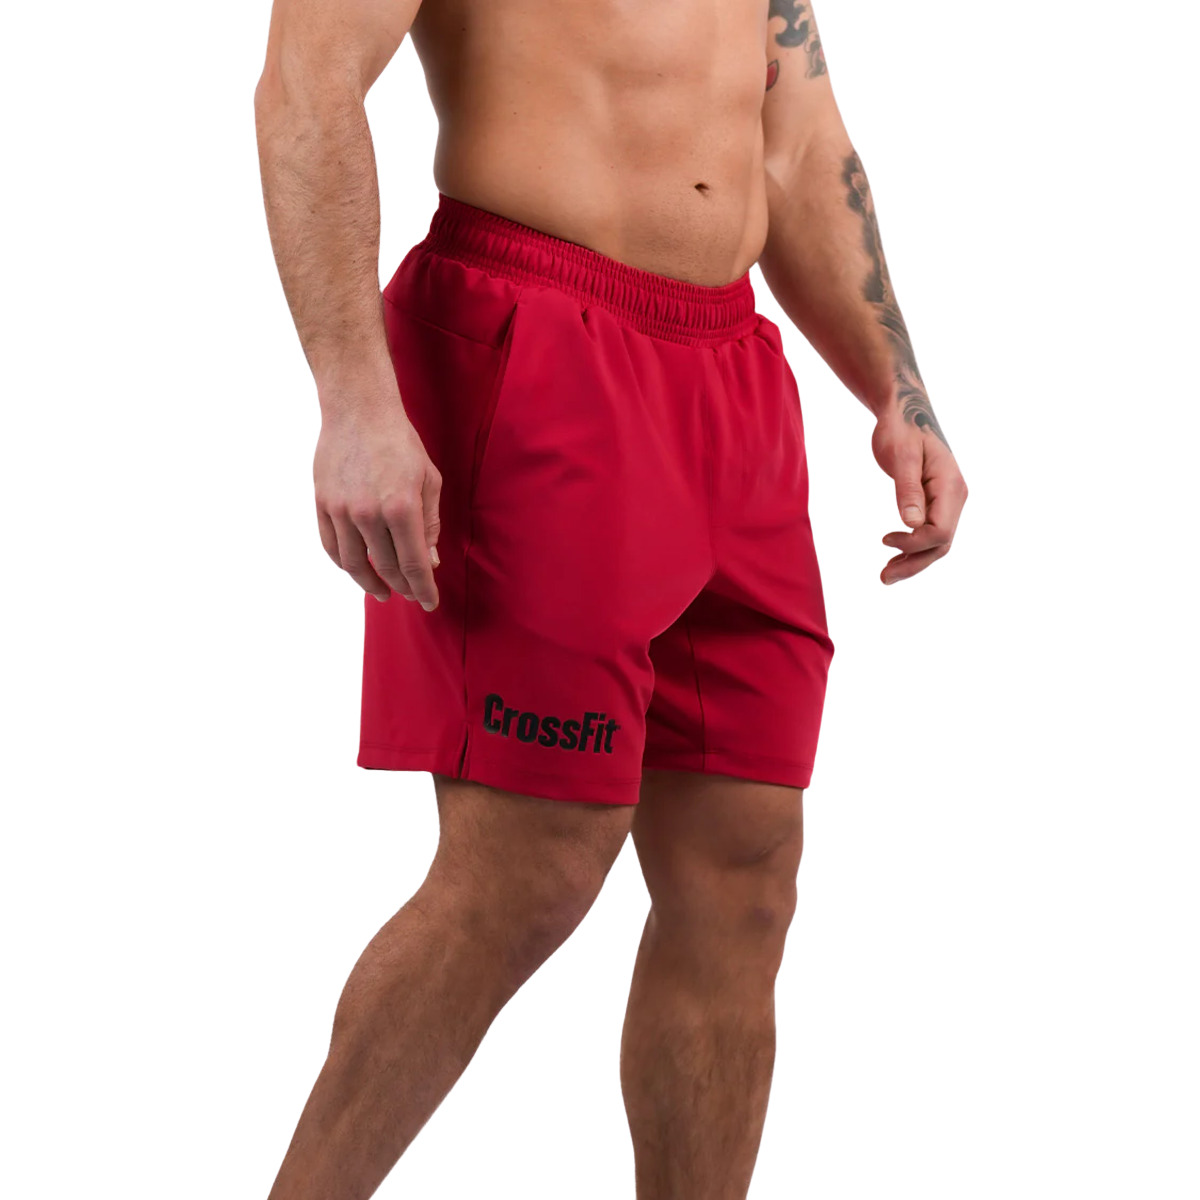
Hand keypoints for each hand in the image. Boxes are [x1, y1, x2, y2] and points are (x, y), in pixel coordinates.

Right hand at [313, 384, 441, 608]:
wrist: (359, 410)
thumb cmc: (401, 442)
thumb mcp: (429, 480)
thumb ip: (430, 524)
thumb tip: (430, 561)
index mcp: (402, 508)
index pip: (414, 564)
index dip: (423, 588)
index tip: (430, 603)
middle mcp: (370, 514)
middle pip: (386, 567)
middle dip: (403, 587)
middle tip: (411, 595)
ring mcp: (342, 510)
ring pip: (354, 564)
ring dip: (371, 583)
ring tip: (383, 592)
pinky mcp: (322, 503)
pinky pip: (331, 546)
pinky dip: (345, 564)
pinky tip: (358, 570)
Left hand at [871, 407, 966, 584]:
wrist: (905, 410)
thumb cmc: (901, 429)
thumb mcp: (901, 457)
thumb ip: (907, 491)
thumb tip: (912, 525)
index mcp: (950, 486)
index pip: (939, 531)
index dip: (913, 543)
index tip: (883, 540)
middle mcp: (955, 496)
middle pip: (941, 543)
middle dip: (913, 563)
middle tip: (883, 578)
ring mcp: (948, 500)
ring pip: (937, 542)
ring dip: (913, 561)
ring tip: (885, 576)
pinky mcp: (936, 501)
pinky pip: (930, 532)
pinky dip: (914, 548)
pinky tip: (894, 558)